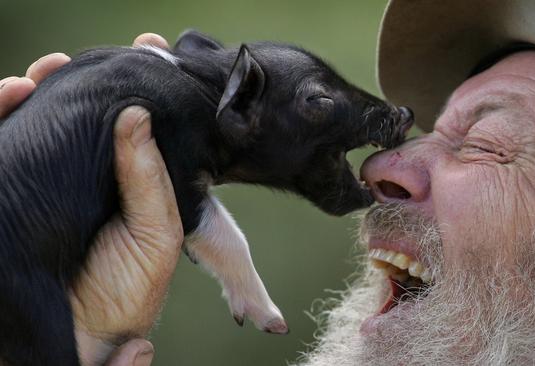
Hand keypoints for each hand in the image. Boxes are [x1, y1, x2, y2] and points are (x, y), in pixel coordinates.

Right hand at [0, 33, 180, 365]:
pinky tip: (10, 95)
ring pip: (31, 126)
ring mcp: (45, 183)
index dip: (123, 89)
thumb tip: (136, 113)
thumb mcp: (156, 232)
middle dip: (69, 83)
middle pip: (73, 117)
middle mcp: (84, 176)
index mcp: (125, 180)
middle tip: (68, 62)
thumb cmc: (129, 291)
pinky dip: (0, 118)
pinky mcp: (14, 191)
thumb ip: (148, 177)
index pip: (122, 123)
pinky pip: (2, 148)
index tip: (132, 53)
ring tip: (38, 75)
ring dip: (28, 93)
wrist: (85, 339)